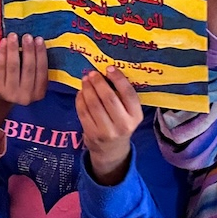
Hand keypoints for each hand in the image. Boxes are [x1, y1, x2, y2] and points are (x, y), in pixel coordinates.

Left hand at [0, 34, 47, 105]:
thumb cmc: (19, 82)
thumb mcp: (31, 80)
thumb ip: (35, 66)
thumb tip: (36, 42)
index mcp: (39, 93)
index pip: (42, 71)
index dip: (41, 54)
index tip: (39, 39)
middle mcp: (26, 96)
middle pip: (28, 68)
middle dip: (28, 50)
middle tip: (27, 36)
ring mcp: (10, 93)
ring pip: (13, 67)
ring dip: (13, 49)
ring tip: (13, 36)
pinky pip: (1, 67)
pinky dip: (2, 53)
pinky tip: (4, 42)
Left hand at [77, 67, 142, 185]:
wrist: (112, 149)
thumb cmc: (121, 124)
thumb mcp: (129, 113)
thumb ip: (122, 96)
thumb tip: (107, 72)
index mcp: (136, 116)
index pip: (129, 94)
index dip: (118, 79)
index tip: (109, 68)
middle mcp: (123, 125)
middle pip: (109, 98)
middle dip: (99, 83)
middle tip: (92, 73)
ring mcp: (107, 131)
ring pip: (94, 104)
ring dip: (87, 89)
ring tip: (85, 79)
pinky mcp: (92, 134)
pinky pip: (83, 112)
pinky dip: (80, 99)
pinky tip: (81, 92)